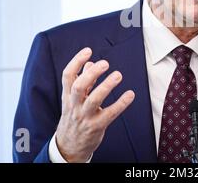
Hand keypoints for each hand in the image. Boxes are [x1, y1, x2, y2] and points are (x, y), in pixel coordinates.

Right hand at [55, 47, 134, 161]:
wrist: (69, 146)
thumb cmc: (73, 118)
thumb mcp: (73, 100)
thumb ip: (83, 81)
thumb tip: (89, 63)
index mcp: (68, 96)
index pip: (68, 75)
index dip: (76, 61)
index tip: (88, 50)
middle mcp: (74, 105)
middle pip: (79, 87)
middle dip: (92, 73)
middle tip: (105, 63)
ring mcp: (85, 117)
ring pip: (93, 100)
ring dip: (106, 86)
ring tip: (118, 75)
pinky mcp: (96, 126)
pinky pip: (109, 114)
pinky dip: (120, 103)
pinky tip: (130, 95)